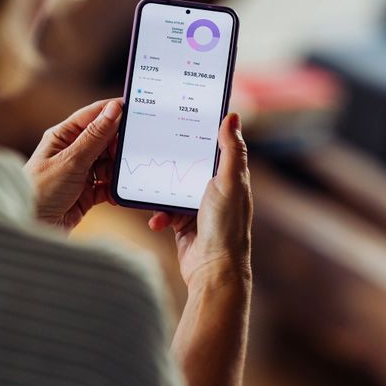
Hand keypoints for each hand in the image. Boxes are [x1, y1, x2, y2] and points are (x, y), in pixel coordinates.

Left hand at [24, 98, 121, 230]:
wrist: (31, 228)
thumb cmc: (40, 191)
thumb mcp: (71, 160)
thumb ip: (95, 136)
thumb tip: (113, 109)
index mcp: (64, 136)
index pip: (94, 115)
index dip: (115, 111)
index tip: (138, 110)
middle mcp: (72, 151)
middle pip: (105, 140)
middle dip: (119, 145)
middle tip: (132, 151)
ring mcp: (80, 173)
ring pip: (109, 163)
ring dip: (118, 169)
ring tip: (123, 175)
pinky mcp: (86, 193)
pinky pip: (107, 185)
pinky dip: (114, 188)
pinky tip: (119, 193)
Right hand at [149, 113, 252, 288]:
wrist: (213, 270)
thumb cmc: (226, 226)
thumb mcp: (229, 181)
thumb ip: (230, 150)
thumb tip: (232, 115)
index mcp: (231, 176)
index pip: (216, 146)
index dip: (201, 132)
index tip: (181, 117)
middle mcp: (216, 190)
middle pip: (189, 165)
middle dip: (172, 161)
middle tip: (154, 150)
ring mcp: (199, 207)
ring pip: (172, 188)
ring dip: (161, 194)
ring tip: (154, 197)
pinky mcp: (184, 224)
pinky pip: (165, 210)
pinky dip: (159, 214)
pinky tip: (157, 221)